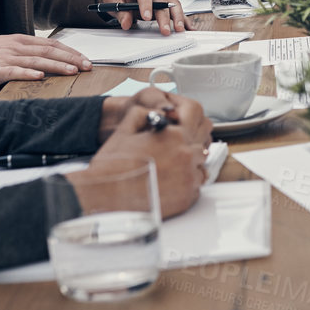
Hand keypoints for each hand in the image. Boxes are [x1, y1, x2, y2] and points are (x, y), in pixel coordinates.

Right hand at [0, 34, 92, 87]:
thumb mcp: (4, 49)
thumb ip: (23, 54)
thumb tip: (44, 63)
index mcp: (19, 41)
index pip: (51, 44)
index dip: (70, 52)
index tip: (85, 59)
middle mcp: (15, 47)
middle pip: (48, 51)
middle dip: (71, 59)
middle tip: (87, 66)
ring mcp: (4, 58)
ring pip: (36, 61)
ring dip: (56, 66)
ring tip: (73, 71)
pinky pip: (14, 71)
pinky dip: (28, 74)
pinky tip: (40, 77)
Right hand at [79, 94, 212, 217]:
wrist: (106, 196)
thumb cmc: (113, 165)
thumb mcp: (126, 129)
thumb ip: (145, 114)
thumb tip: (159, 112)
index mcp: (173, 135)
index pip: (196, 114)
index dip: (188, 114)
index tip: (182, 120)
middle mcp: (186, 155)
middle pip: (203, 139)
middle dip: (192, 138)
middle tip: (177, 144)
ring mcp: (188, 178)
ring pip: (201, 163)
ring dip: (190, 161)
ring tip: (170, 165)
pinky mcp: (187, 198)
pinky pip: (197, 185)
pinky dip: (188, 182)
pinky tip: (170, 181)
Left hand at [97, 0, 187, 35]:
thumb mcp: (113, 2)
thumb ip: (121, 13)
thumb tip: (126, 23)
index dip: (146, 4)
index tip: (146, 17)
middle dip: (164, 16)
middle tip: (165, 30)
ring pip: (173, 2)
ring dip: (177, 17)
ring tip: (179, 29)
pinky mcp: (166, 0)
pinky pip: (176, 8)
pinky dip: (183, 18)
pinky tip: (188, 27)